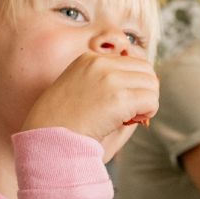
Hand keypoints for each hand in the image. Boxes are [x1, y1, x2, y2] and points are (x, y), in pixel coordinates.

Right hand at [21, 52, 158, 156]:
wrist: (47, 139)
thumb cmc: (60, 123)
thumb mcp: (79, 90)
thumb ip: (105, 82)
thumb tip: (143, 86)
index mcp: (88, 59)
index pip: (130, 60)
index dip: (134, 81)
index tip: (128, 99)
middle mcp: (100, 63)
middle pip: (145, 69)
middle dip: (145, 89)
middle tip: (136, 109)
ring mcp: (110, 79)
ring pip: (151, 84)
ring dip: (148, 101)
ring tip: (133, 116)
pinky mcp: (119, 99)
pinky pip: (151, 101)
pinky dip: (149, 112)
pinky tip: (134, 120)